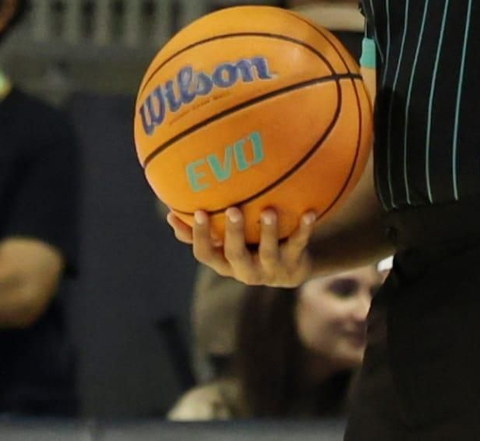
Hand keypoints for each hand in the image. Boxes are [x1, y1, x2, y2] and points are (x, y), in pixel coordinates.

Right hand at [169, 207, 315, 287]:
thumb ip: (203, 232)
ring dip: (269, 231)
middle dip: (233, 233)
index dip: (199, 235)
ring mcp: (270, 269)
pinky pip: (299, 245)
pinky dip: (304, 230)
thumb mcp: (225, 244)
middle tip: (233, 209)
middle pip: (235, 254)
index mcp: (224, 263)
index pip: (205, 253)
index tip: (198, 211)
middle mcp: (245, 270)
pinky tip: (309, 213)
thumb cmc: (250, 248)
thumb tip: (170, 211)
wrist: (291, 267)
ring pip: (268, 252)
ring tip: (269, 211)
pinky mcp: (294, 263)